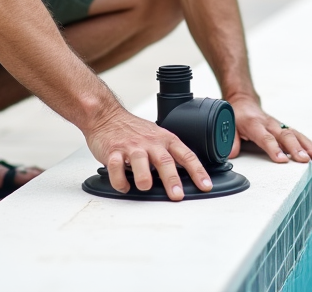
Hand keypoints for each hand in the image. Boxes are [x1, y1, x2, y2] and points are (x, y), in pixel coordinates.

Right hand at [85, 109, 212, 200]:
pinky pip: (116, 167)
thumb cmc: (133, 130)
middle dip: (172, 179)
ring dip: (143, 176)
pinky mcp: (113, 151)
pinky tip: (124, 186)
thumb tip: (185, 177)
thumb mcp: (156, 137)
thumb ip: (168, 155)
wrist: (106, 116)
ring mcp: (131, 147)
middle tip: (177, 195)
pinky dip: (119, 180)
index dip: (197, 171)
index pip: (186, 155)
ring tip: (145, 187)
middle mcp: (150, 143)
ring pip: (140, 160)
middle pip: (164, 160)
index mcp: (164, 140)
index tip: (205, 185)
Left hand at [229, 96, 311, 167]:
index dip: (274, 148)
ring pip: (298, 137)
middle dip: (298, 149)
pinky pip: (302, 138)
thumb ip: (229, 139)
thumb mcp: (227, 124)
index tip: (282, 160)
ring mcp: (280, 126)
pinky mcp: (287, 130)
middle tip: (307, 160)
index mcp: (254, 124)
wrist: (244, 102)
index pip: (265, 137)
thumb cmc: (235, 116)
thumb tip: (230, 155)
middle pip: (286, 136)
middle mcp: (270, 124)